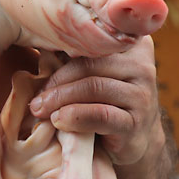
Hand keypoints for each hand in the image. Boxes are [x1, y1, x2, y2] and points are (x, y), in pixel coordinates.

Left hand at [27, 36, 159, 164]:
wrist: (134, 141)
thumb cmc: (103, 98)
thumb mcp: (93, 71)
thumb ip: (75, 54)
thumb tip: (37, 39)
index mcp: (130, 43)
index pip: (91, 37)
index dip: (61, 47)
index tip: (38, 59)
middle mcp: (141, 64)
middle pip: (90, 63)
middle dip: (56, 80)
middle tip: (36, 97)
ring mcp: (142, 93)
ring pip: (93, 87)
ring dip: (60, 99)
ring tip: (40, 109)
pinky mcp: (136, 122)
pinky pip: (101, 114)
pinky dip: (75, 116)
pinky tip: (58, 120)